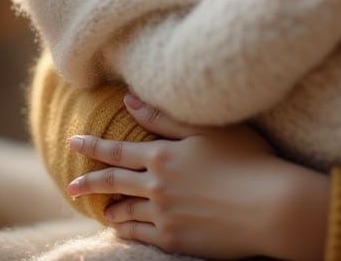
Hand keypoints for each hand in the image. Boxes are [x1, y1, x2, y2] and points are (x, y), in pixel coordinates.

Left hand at [67, 94, 329, 259]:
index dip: (94, 146)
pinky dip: (126, 231)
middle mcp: (157, 187)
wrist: (268, 205)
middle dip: (89, 183)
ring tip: (103, 210)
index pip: (118, 150)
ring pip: (125, 213)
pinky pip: (138, 236)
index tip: (73, 142)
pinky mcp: (174, 240)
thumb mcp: (208, 129)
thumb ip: (164, 117)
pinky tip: (123, 229)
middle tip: (72, 186)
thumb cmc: (246, 158)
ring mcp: (164, 216)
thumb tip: (128, 100)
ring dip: (111, 210)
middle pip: (113, 184)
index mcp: (164, 155)